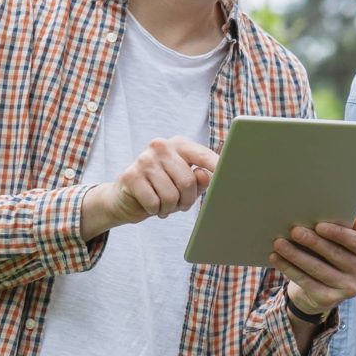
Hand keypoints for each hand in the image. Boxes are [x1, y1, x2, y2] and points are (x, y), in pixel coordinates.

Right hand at [84, 135, 217, 234]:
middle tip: (180, 205)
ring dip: (169, 208)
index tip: (232, 177)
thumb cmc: (160, 190)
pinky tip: (149, 205)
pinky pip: (154, 202)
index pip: (203, 156)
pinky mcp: (130, 176)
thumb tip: (207, 177)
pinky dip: (155, 210)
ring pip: (171, 195)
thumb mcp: (183, 185)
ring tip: (163, 205)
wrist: (123, 198)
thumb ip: (198, 181)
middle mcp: (161, 146)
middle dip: (187, 200)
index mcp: (179, 144)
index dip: (218, 168)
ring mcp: (144, 159)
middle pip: (189, 181)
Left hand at [271, 216, 355, 316]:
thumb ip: (347, 230)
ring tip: (279, 243)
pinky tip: (276, 258)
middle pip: (334, 254)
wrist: (323, 292)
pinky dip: (289, 268)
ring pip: (317, 268)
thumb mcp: (341, 243)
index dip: (337, 233)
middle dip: (312, 242)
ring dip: (295, 254)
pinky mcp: (330, 300)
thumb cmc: (332, 257)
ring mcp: (349, 289)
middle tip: (294, 231)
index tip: (318, 225)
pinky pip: (306, 281)